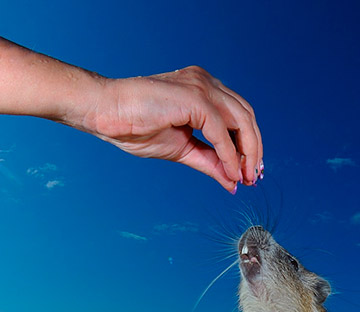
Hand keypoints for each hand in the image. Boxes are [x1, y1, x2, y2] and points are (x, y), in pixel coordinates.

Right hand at [72, 66, 262, 192]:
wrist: (106, 113)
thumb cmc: (135, 126)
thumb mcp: (183, 150)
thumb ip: (210, 161)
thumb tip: (233, 181)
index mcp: (203, 89)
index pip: (239, 115)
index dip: (248, 144)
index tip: (249, 172)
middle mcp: (206, 83)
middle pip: (246, 116)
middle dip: (254, 150)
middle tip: (253, 178)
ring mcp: (202, 86)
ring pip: (241, 120)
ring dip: (247, 153)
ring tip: (245, 177)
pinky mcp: (195, 97)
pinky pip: (221, 130)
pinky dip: (229, 154)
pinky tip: (230, 172)